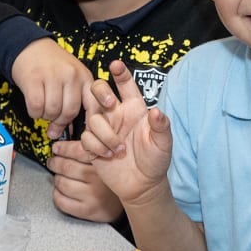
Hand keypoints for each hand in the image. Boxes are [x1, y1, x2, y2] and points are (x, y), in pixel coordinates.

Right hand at [10, 37, 91, 138]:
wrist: (30, 46)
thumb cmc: (52, 65)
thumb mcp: (71, 78)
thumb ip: (73, 102)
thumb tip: (66, 133)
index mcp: (84, 77)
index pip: (94, 104)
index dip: (93, 122)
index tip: (90, 136)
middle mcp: (71, 75)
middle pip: (69, 112)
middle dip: (60, 121)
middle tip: (53, 119)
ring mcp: (52, 76)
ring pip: (52, 111)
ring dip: (45, 116)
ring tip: (44, 109)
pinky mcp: (34, 79)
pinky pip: (35, 107)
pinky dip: (34, 112)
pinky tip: (34, 106)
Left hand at [47, 139, 123, 221]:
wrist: (125, 202)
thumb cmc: (110, 178)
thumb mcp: (106, 160)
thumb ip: (91, 149)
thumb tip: (65, 142)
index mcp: (104, 163)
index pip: (78, 151)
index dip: (63, 148)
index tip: (56, 148)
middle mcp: (99, 180)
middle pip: (66, 167)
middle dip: (55, 162)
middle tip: (52, 161)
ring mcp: (92, 196)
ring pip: (61, 183)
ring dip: (56, 178)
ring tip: (60, 176)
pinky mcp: (85, 210)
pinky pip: (61, 200)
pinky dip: (56, 194)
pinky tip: (62, 190)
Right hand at [80, 60, 172, 203]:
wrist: (142, 185)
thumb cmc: (155, 161)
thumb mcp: (164, 143)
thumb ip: (162, 126)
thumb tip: (157, 111)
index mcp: (135, 108)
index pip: (126, 85)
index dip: (121, 73)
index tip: (116, 65)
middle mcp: (116, 114)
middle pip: (98, 91)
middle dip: (100, 92)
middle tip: (110, 103)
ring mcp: (103, 128)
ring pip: (92, 117)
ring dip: (105, 133)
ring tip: (119, 148)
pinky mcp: (92, 144)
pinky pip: (86, 138)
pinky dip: (97, 146)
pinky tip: (109, 155)